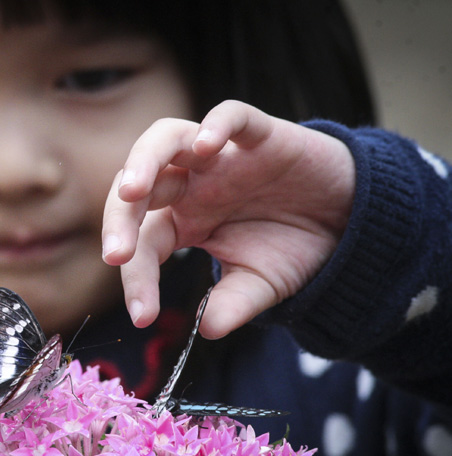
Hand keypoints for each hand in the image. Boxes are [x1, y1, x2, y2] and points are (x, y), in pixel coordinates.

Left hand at [101, 100, 355, 337]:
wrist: (348, 220)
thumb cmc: (292, 247)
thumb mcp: (260, 285)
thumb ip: (231, 303)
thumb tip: (208, 330)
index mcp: (181, 221)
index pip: (144, 243)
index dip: (137, 278)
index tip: (142, 317)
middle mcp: (191, 185)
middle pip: (137, 188)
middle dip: (119, 219)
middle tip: (116, 254)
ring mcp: (220, 157)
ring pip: (166, 138)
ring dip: (143, 161)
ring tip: (133, 192)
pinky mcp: (260, 136)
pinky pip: (233, 116)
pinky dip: (218, 124)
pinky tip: (209, 146)